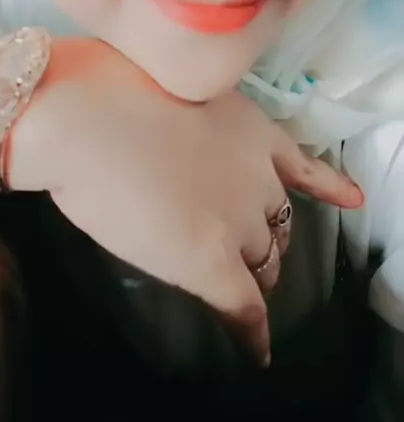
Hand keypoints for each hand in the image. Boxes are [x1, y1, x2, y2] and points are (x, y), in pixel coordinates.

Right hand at [14, 40, 362, 365]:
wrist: (87, 117)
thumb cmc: (110, 89)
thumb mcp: (173, 94)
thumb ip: (192, 129)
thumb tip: (171, 147)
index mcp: (250, 129)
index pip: (299, 166)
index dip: (327, 186)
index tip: (351, 197)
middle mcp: (257, 175)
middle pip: (276, 220)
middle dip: (267, 237)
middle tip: (251, 254)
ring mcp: (238, 220)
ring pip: (261, 261)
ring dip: (255, 276)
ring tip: (247, 293)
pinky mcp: (212, 262)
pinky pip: (242, 307)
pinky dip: (251, 332)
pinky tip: (257, 350)